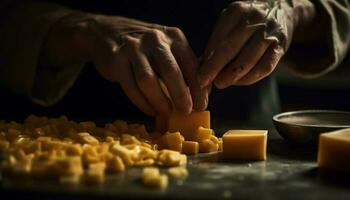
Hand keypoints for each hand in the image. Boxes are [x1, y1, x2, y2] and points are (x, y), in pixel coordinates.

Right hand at [42, 14, 207, 115]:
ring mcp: (133, 48)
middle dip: (181, 95)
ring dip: (160, 101)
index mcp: (173, 37)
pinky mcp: (116, 59)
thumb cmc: (144, 47)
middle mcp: (155, 39)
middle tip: (186, 112)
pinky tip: (150, 110)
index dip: (198, 87)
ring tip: (166, 113)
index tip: (202, 105)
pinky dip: (143, 103)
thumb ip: (183, 66)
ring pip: (148, 80)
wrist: (105, 32)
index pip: (191, 64)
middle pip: (171, 71)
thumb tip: (202, 94)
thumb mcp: (166, 48)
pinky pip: (131, 87)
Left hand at [199, 0, 301, 88]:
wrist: (280, 8)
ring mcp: (269, 32)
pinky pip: (264, 67)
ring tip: (221, 83)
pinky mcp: (281, 46)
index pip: (218, 39)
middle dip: (215, 68)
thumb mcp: (230, 22)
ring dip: (232, 76)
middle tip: (204, 81)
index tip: (199, 74)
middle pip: (231, 48)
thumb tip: (200, 66)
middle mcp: (254, 19)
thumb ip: (216, 42)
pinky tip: (239, 82)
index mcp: (236, 11)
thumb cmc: (247, 20)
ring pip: (248, 60)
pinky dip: (250, 78)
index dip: (208, 59)